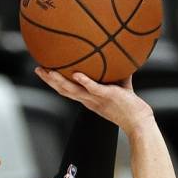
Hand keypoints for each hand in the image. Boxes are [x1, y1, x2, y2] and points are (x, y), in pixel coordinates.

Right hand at [34, 67, 152, 133]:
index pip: (67, 91)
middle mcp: (89, 100)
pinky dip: (84, 82)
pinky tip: (76, 74)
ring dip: (59, 81)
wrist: (139, 122)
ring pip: (73, 91)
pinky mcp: (107, 96)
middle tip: (38, 69)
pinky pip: (93, 89)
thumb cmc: (131, 106)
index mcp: (89, 100)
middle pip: (64, 90)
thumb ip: (117, 73)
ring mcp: (97, 99)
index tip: (46, 73)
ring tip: (49, 71)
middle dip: (49, 80)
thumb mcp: (120, 87)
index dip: (54, 83)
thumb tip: (121, 56)